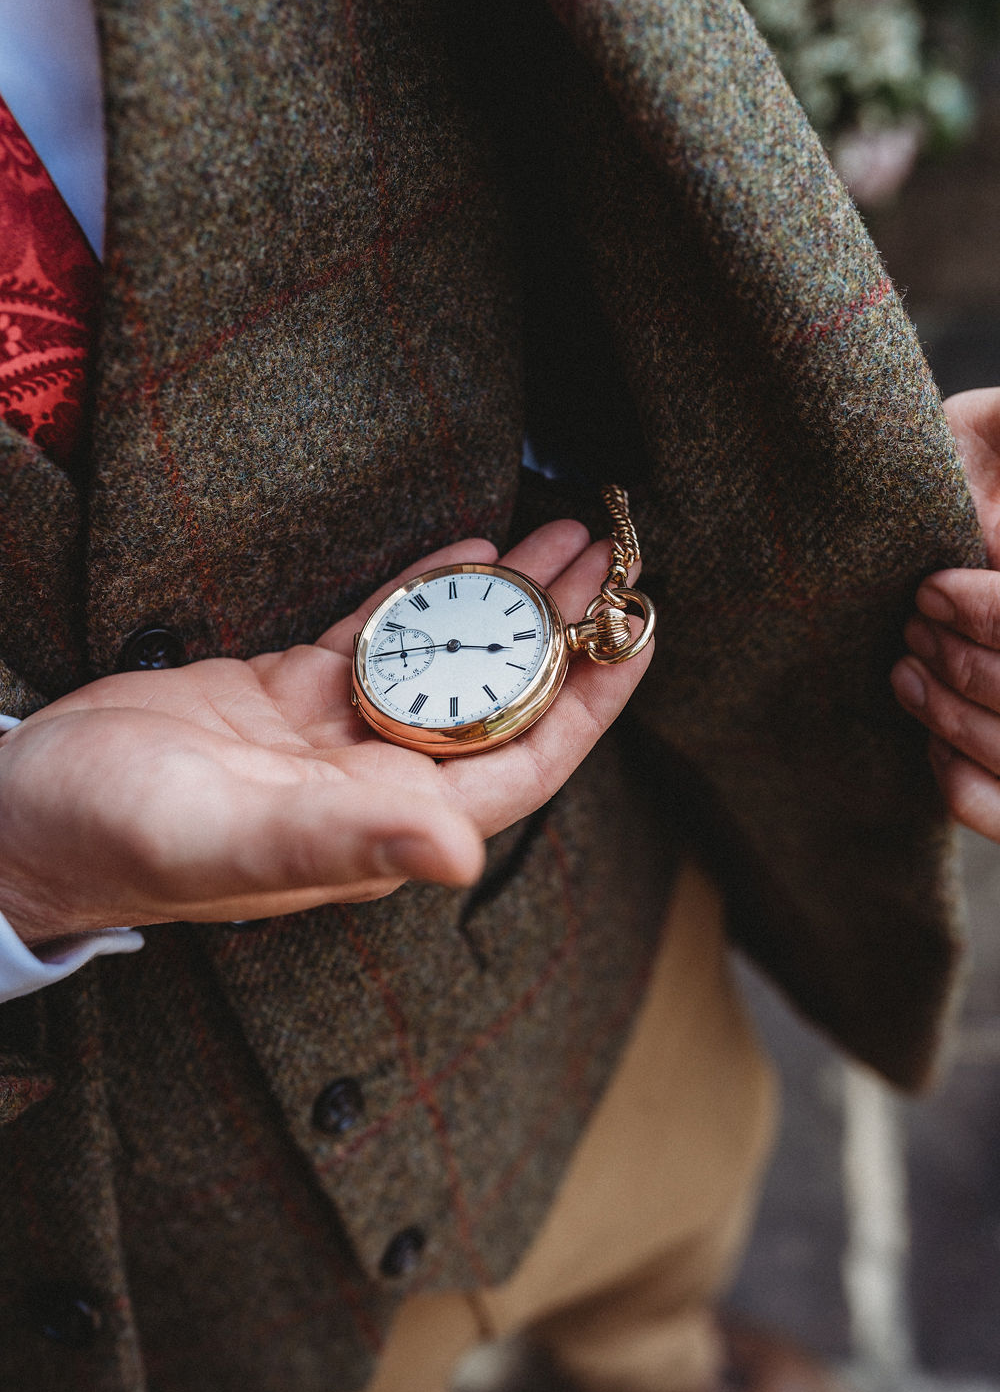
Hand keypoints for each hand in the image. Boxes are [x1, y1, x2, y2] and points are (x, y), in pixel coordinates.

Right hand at [0, 521, 651, 944]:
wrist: (25, 814)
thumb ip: (344, 840)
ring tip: (556, 539)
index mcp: (384, 822)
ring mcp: (332, 735)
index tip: (641, 633)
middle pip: (495, 700)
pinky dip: (422, 593)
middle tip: (609, 556)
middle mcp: (375, 781)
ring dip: (502, 605)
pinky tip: (465, 553)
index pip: (520, 760)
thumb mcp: (230, 833)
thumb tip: (459, 851)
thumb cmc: (116, 838)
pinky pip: (377, 635)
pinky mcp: (287, 693)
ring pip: (443, 661)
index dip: (590, 702)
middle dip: (560, 631)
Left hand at [891, 387, 999, 836]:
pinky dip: (958, 782)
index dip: (992, 614)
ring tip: (905, 670)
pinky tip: (930, 739)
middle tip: (912, 625)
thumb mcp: (999, 430)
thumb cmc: (985, 468)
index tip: (931, 588)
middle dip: (964, 662)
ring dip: (949, 716)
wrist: (958, 515)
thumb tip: (996, 487)